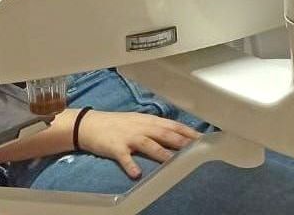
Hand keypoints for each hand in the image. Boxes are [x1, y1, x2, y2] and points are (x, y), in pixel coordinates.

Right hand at [75, 110, 202, 179]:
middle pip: (163, 133)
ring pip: (147, 144)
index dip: (188, 132)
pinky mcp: (114, 147)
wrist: (90, 125)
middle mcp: (140, 127)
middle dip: (180, 141)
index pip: (172, 125)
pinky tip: (136, 174)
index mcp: (148, 121)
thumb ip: (157, 128)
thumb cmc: (118, 124)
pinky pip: (123, 157)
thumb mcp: (139, 121)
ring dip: (160, 152)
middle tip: (196, 149)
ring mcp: (128, 137)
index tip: (203, 138)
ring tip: (172, 161)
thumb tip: (178, 135)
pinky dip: (130, 165)